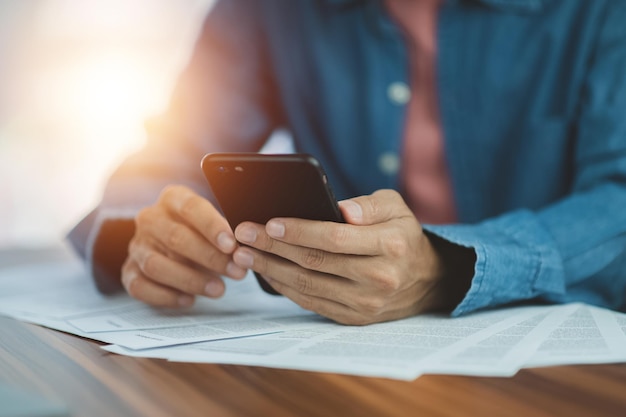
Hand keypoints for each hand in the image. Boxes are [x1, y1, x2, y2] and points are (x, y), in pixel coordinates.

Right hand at [121, 185, 247, 306]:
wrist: (175, 246)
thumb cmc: (203, 234)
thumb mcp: (216, 226)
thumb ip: (227, 235)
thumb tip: (246, 249)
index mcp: (172, 198)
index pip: (191, 207)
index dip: (212, 226)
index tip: (232, 245)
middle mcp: (150, 219)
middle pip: (176, 237)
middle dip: (209, 257)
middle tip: (236, 271)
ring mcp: (137, 245)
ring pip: (157, 264)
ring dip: (190, 280)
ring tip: (218, 289)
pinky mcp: (128, 271)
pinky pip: (140, 286)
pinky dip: (166, 296)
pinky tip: (189, 300)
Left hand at [232, 189, 448, 324]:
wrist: (425, 279)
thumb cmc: (403, 235)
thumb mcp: (396, 207)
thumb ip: (369, 204)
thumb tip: (342, 209)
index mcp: (390, 245)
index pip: (335, 239)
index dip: (299, 231)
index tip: (269, 223)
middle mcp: (378, 278)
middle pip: (315, 262)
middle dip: (273, 247)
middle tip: (242, 234)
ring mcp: (365, 303)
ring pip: (307, 285)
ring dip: (270, 269)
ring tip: (243, 253)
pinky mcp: (353, 317)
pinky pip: (311, 302)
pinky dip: (284, 287)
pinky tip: (266, 272)